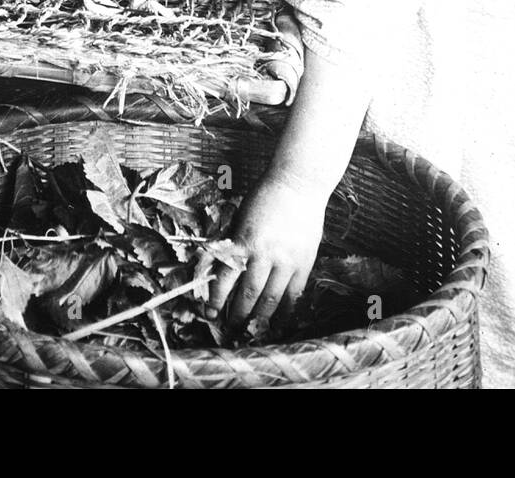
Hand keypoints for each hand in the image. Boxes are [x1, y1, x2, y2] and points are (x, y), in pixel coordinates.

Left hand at [207, 174, 326, 331]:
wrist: (298, 184)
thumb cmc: (264, 196)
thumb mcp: (240, 218)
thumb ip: (232, 243)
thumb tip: (216, 268)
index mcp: (245, 241)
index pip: (226, 278)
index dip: (217, 299)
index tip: (209, 312)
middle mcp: (266, 254)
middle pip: (249, 293)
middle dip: (237, 315)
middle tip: (228, 329)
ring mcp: (288, 260)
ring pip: (272, 299)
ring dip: (259, 318)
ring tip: (251, 330)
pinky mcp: (305, 263)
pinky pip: (295, 294)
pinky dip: (286, 311)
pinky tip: (278, 321)